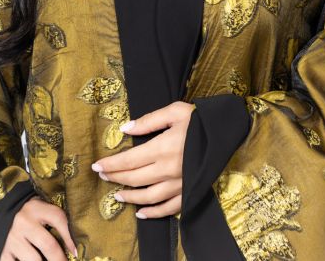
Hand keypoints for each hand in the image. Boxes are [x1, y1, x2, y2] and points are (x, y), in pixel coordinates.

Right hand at [0, 195, 77, 260]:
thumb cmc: (31, 214)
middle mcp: (24, 222)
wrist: (4, 216)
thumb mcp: (41, 210)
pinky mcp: (3, 252)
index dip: (69, 237)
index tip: (76, 252)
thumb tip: (73, 244)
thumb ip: (54, 220)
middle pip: (48, 245)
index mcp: (36, 208)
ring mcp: (12, 238)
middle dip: (59, 259)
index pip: (58, 219)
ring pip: (34, 260)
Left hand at [91, 100, 195, 218]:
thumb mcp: (174, 111)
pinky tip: (141, 213)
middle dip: (116, 178)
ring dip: (130, 197)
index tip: (97, 166)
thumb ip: (148, 121)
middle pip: (135, 178)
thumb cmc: (200, 119)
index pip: (129, 160)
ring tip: (117, 196)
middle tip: (103, 177)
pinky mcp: (189, 191)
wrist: (227, 132)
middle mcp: (168, 169)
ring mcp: (179, 183)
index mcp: (162, 148)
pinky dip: (154, 213)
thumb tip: (125, 128)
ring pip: (148, 196)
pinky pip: (169, 207)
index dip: (111, 164)